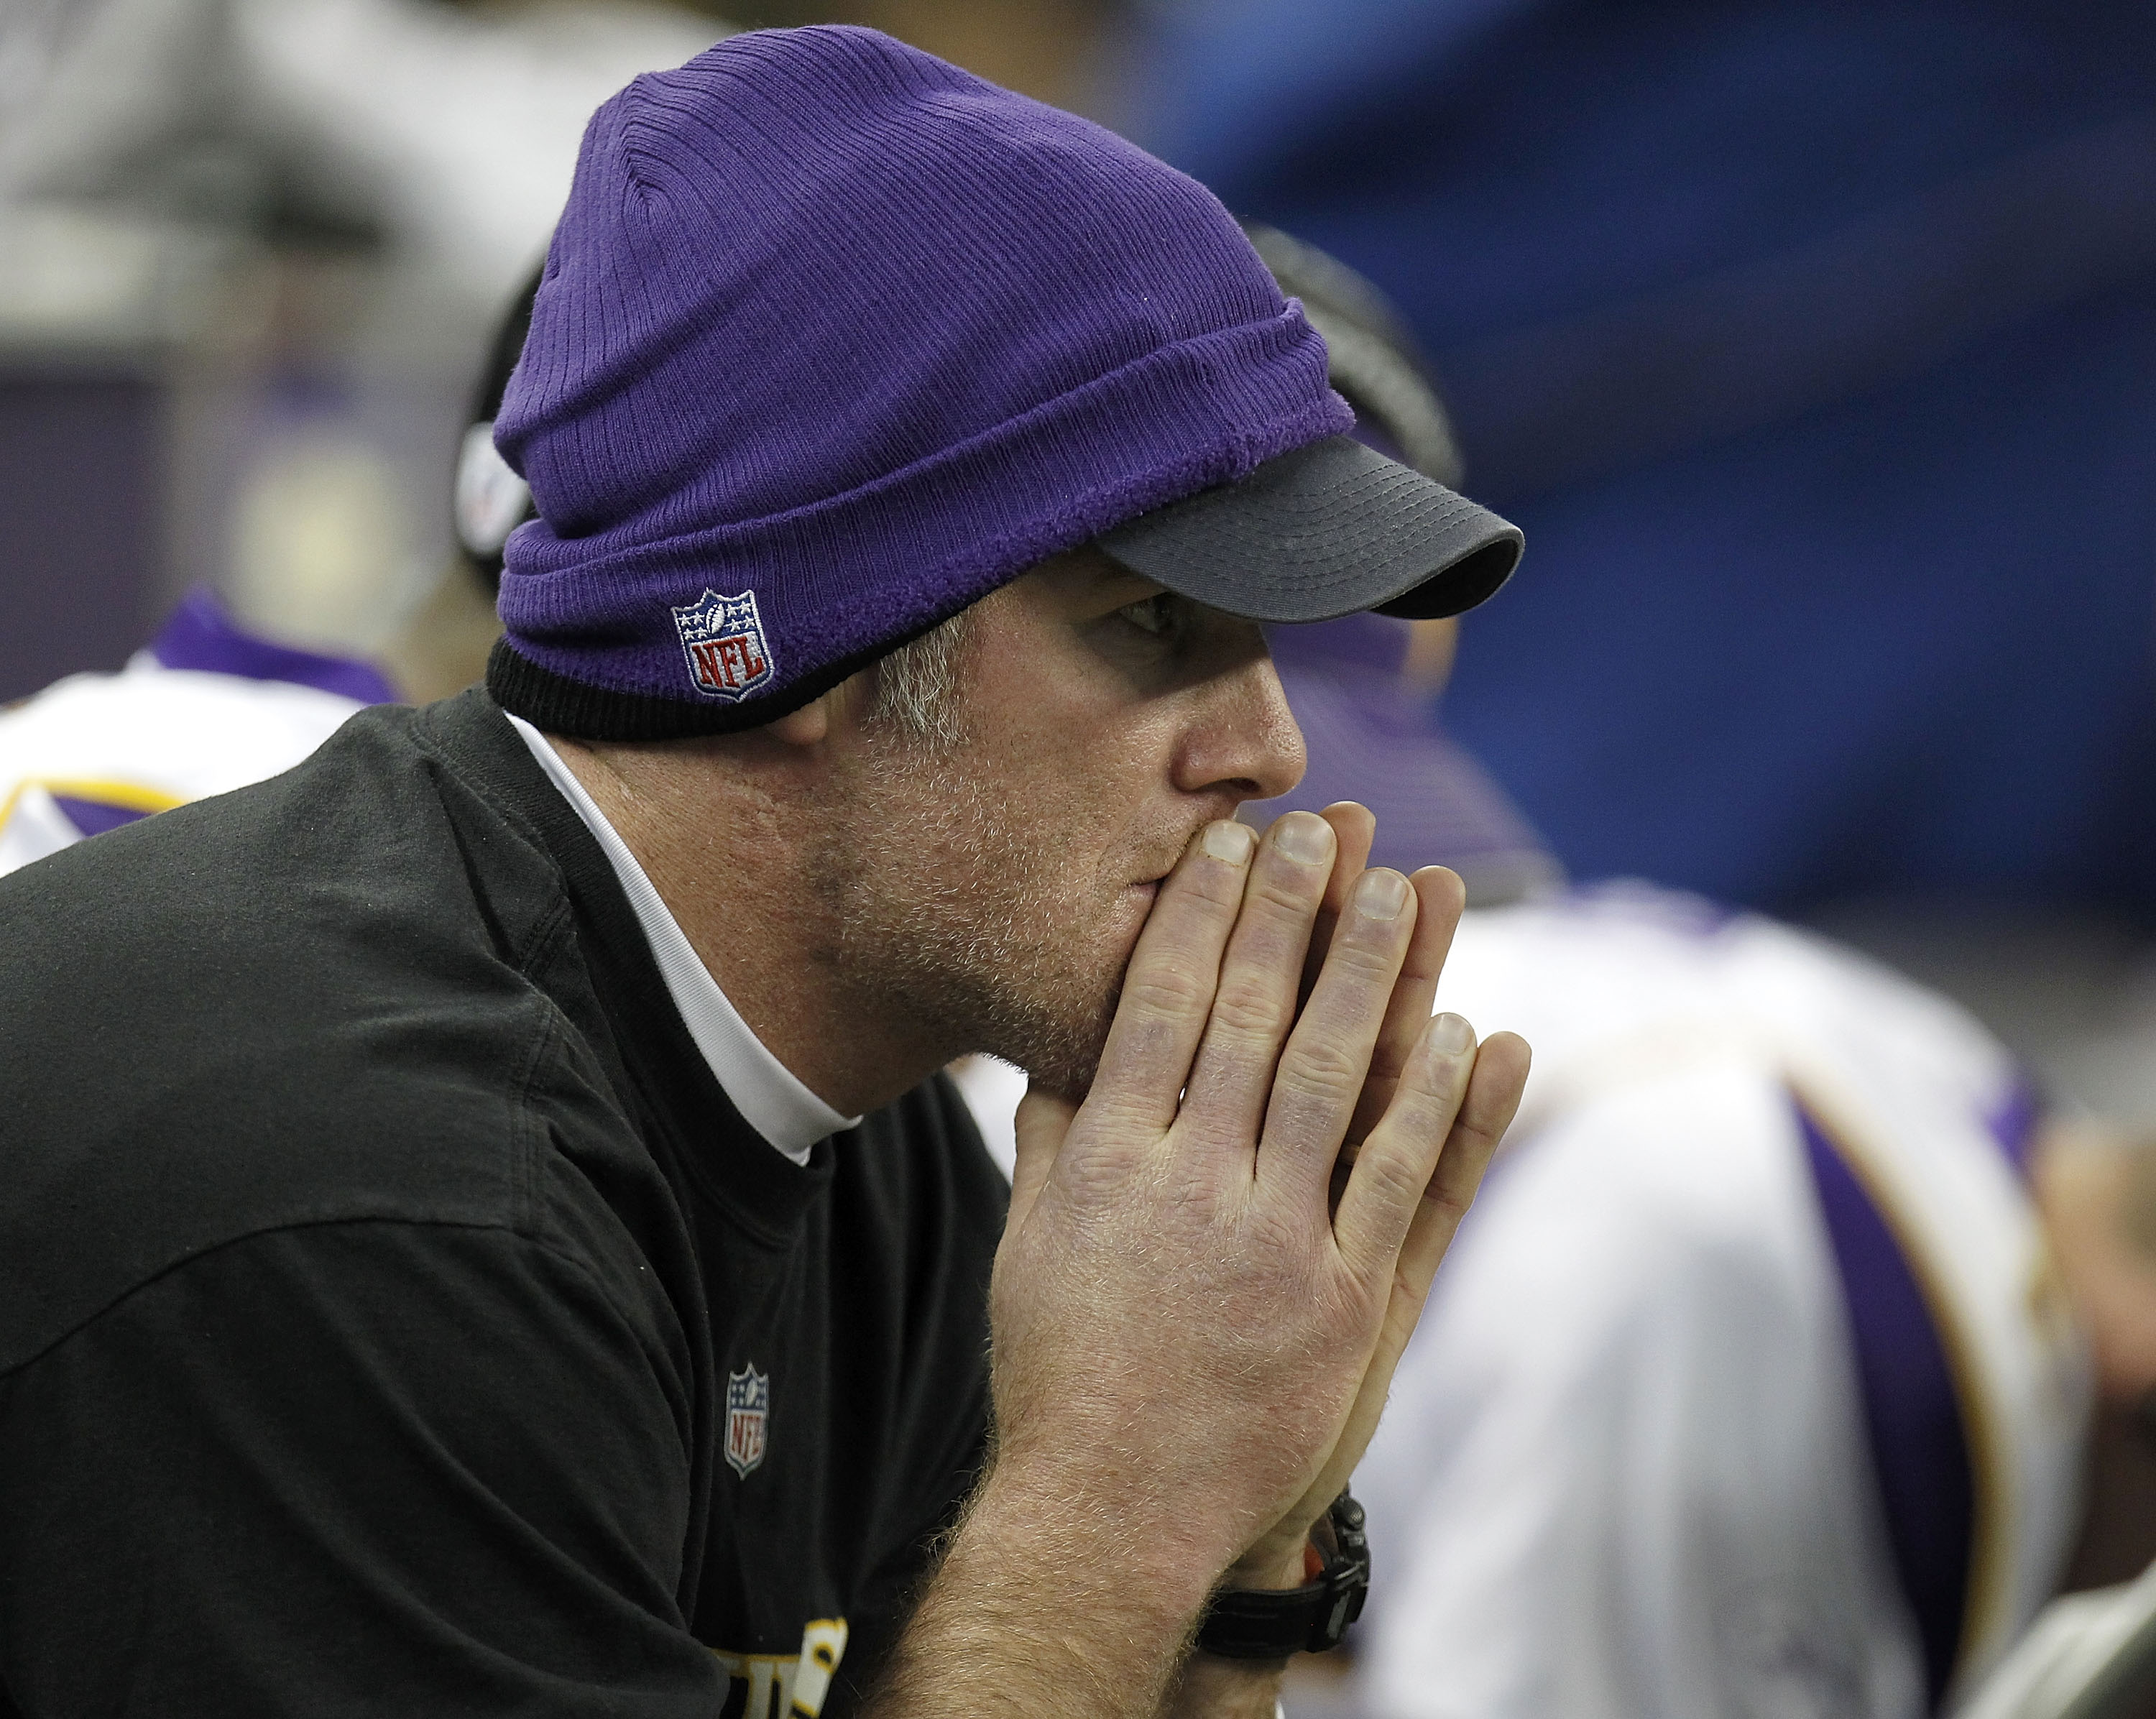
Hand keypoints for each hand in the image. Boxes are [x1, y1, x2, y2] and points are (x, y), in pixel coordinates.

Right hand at [988, 805, 1529, 1601]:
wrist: (1110, 1512)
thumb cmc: (1061, 1371)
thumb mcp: (1030, 1242)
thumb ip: (1052, 1137)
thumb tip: (1064, 1045)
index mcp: (1106, 1163)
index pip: (1158, 1009)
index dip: (1199, 919)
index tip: (1229, 845)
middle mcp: (1189, 1188)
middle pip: (1249, 1021)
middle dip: (1293, 916)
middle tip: (1327, 830)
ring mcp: (1271, 1245)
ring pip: (1333, 1082)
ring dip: (1377, 980)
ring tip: (1410, 892)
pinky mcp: (1342, 1305)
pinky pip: (1400, 1184)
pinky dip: (1438, 1106)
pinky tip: (1469, 1033)